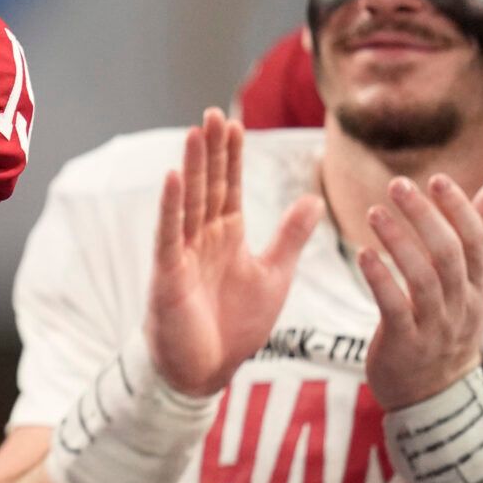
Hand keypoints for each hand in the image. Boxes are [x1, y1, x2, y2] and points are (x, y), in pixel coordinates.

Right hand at [145, 109, 321, 396]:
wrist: (206, 369)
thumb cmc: (234, 325)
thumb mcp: (274, 275)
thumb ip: (290, 237)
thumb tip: (313, 199)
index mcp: (227, 236)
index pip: (229, 187)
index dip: (232, 156)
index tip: (233, 123)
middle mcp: (202, 238)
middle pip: (208, 184)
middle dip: (211, 150)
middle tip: (211, 113)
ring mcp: (183, 252)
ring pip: (190, 200)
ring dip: (193, 166)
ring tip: (195, 131)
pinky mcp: (169, 272)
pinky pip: (169, 233)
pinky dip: (171, 205)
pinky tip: (174, 177)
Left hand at [359, 174, 482, 408]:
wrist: (435, 396)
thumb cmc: (447, 326)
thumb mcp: (470, 283)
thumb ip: (480, 233)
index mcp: (479, 288)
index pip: (476, 242)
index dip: (459, 209)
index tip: (436, 180)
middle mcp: (463, 306)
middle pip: (449, 255)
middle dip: (425, 217)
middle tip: (397, 185)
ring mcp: (436, 328)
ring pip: (423, 279)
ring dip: (399, 242)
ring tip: (375, 212)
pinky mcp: (406, 345)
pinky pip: (395, 308)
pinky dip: (381, 279)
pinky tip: (363, 254)